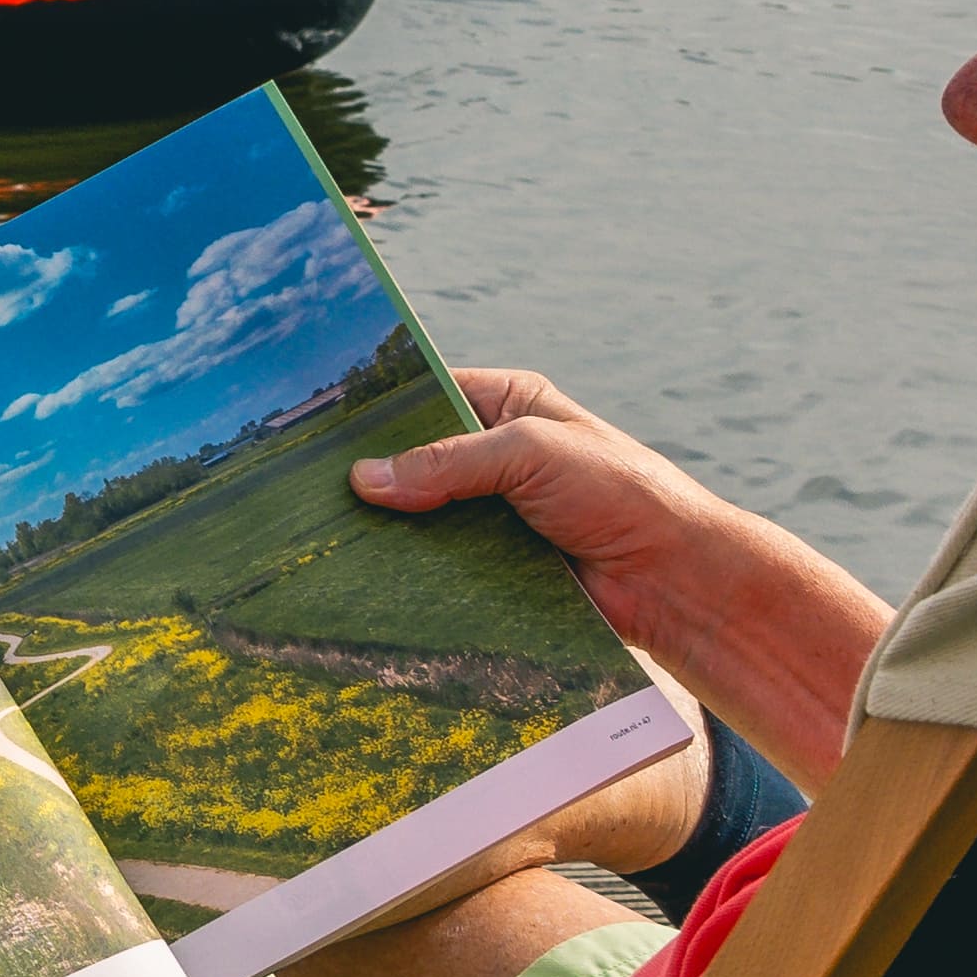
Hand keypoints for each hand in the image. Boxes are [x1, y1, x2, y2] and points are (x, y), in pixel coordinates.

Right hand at [361, 369, 886, 763]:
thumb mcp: (529, 454)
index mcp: (510, 404)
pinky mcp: (498, 569)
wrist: (675, 581)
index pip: (427, 393)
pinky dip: (412, 575)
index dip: (376, 409)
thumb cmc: (619, 494)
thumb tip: (364, 479)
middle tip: (302, 490)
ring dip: (387, 532)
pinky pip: (442, 567)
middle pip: (416, 460)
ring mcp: (496, 515)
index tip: (314, 426)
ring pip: (423, 518)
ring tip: (316, 541)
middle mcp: (498, 455)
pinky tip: (364, 582)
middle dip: (373, 476)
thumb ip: (448, 463)